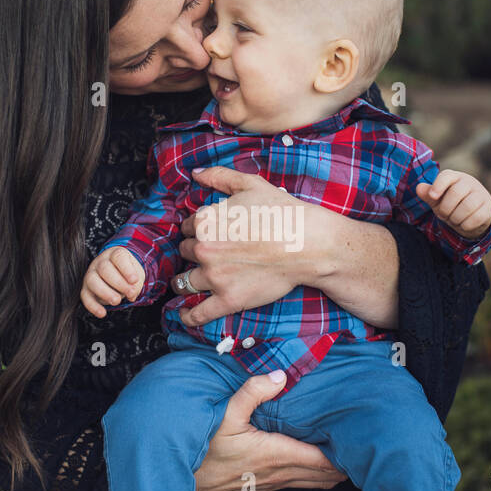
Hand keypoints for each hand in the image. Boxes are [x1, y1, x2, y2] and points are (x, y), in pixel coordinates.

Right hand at [80, 246, 144, 317]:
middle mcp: (101, 262)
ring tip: (117, 301)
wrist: (118, 274)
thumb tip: (131, 294)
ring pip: (92, 281)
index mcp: (115, 254)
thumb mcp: (137, 275)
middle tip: (130, 293)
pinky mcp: (86, 288)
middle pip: (105, 269)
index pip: (118, 257)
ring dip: (105, 292)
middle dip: (119, 283)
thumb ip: (136, 284)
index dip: (126, 269)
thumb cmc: (128, 273)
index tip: (134, 280)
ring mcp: (91, 274)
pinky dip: (93, 306)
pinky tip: (102, 313)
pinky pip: (85, 296)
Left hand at [174, 166, 312, 327]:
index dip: (197, 230)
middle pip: (185, 253)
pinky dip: (188, 316)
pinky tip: (184, 314)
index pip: (187, 227)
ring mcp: (215, 277)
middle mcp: (204, 249)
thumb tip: (195, 173)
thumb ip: (218, 176)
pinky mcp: (228, 300)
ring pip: (185, 281)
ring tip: (186, 283)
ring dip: (184, 281)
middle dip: (193, 253)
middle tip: (208, 254)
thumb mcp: (250, 184)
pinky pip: (199, 313)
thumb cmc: (281, 212)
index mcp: (205, 221)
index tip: (209, 234)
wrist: (307, 244)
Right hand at [194, 369, 346, 490]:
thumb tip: (281, 375)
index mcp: (276, 454)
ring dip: (332, 472)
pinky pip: (298, 484)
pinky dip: (315, 476)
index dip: (345, 454)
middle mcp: (279, 473)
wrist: (180, 480)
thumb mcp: (224, 414)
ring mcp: (271, 483)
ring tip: (350, 457)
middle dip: (346, 464)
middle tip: (365, 448)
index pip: (323, 460)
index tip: (361, 441)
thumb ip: (253, 392)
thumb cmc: (202, 448)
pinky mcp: (262, 487)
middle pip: (324, 474)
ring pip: (313, 482)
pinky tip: (320, 467)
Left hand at [415, 169, 490, 239]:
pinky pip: (476, 218)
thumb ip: (428, 194)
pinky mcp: (488, 208)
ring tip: (454, 219)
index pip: (446, 176)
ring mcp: (481, 194)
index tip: (433, 196)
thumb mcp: (438, 200)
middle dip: (446, 209)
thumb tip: (419, 188)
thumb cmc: (451, 204)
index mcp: (454, 177)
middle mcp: (469, 182)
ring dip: (456, 218)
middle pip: (456, 193)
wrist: (471, 216)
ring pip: (467, 206)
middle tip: (444, 215)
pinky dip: (466, 225)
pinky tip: (464, 224)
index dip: (438, 186)